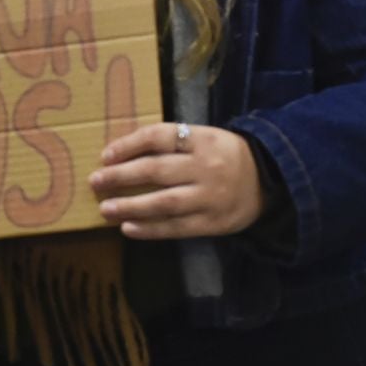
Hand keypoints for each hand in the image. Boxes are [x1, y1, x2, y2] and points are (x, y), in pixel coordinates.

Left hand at [90, 123, 264, 239]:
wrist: (269, 182)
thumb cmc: (225, 157)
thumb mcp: (205, 139)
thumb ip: (172, 143)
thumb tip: (122, 153)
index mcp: (203, 139)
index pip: (160, 137)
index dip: (129, 145)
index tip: (105, 155)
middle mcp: (206, 167)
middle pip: (157, 170)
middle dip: (122, 176)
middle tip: (96, 181)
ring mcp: (210, 197)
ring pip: (164, 202)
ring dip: (130, 206)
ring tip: (105, 209)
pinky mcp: (213, 223)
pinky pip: (177, 227)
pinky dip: (150, 229)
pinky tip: (128, 228)